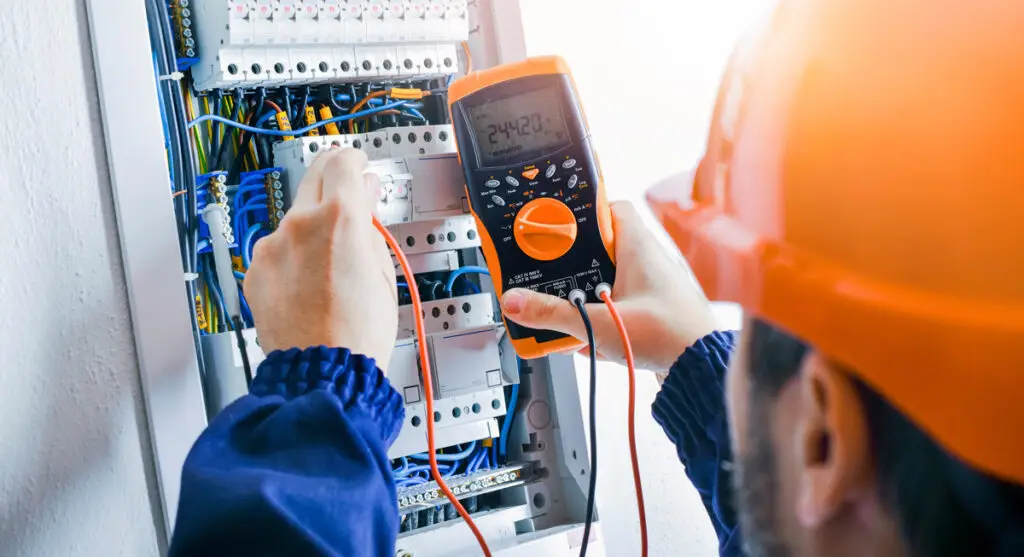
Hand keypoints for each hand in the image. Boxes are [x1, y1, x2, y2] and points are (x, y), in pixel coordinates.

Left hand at [245, 148, 397, 370]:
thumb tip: (365, 196)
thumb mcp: (382, 270)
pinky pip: (277, 248)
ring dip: (312, 225)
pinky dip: (292, 255)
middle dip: (333, 179)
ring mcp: (272, 246)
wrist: (322, 372)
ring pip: (295, 217)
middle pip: (314, 176)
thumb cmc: (358, 332)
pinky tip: (310, 283)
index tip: (359, 165)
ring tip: (331, 263)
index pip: (343, 162)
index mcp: (340, 218)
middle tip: (347, 193)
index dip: (355, 159)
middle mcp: (300, 224)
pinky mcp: (256, 269)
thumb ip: (370, 224)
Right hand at [500, 201, 718, 370]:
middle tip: (553, 278)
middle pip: (601, 250)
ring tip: (571, 317)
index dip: (583, 213)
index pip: (610, 208)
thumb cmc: (671, 336)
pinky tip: (593, 342)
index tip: (557, 226)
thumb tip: (516, 302)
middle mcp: (648, 262)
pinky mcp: (654, 312)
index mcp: (638, 247)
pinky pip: (619, 308)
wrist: (702, 370)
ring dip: (587, 300)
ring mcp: (653, 287)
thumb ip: (554, 314)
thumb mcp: (600, 323)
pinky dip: (603, 322)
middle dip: (575, 268)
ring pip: (608, 282)